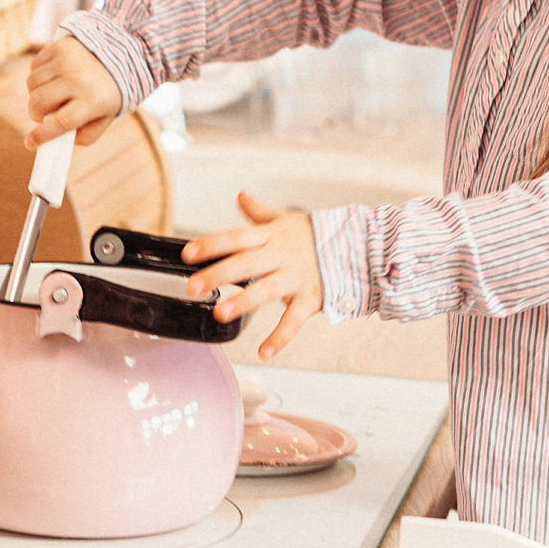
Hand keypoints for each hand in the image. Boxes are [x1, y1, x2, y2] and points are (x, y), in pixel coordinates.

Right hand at [26, 34, 122, 149]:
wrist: (119, 55)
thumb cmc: (106, 93)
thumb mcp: (103, 119)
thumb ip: (83, 136)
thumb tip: (55, 141)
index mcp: (93, 101)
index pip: (62, 121)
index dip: (42, 135)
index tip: (30, 143)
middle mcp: (79, 79)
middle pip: (39, 103)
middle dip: (36, 114)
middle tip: (44, 116)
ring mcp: (67, 60)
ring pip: (32, 84)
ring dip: (36, 94)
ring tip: (53, 93)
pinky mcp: (59, 47)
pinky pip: (34, 67)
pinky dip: (39, 76)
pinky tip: (54, 77)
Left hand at [183, 193, 320, 361]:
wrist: (360, 247)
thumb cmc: (317, 237)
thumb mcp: (287, 220)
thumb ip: (260, 212)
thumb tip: (241, 196)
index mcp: (272, 236)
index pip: (237, 237)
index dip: (212, 244)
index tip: (188, 254)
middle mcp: (282, 255)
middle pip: (246, 263)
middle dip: (218, 274)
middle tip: (193, 287)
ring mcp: (297, 278)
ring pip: (267, 289)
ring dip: (243, 301)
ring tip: (220, 314)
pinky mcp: (312, 298)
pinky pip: (294, 319)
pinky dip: (281, 336)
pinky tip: (264, 351)